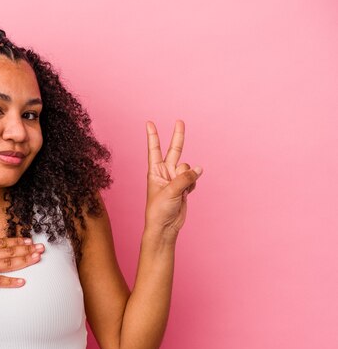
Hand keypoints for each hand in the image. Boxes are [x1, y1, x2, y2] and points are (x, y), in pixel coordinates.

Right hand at [0, 218, 43, 294]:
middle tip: (41, 249)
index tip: (30, 240)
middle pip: (9, 252)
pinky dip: (10, 282)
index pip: (3, 242)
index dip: (17, 241)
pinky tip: (22, 281)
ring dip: (24, 261)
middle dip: (27, 250)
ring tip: (36, 259)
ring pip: (7, 264)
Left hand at [144, 120, 202, 239]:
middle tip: (180, 121)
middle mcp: (165, 173)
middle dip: (178, 137)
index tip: (149, 123)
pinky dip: (192, 185)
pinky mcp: (184, 187)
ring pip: (187, 168)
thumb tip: (198, 169)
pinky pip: (193, 179)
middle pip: (174, 151)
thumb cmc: (159, 210)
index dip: (153, 136)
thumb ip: (184, 178)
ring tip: (182, 190)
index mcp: (155, 172)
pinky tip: (187, 194)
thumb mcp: (170, 192)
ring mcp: (175, 179)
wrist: (165, 227)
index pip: (154, 150)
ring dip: (188, 177)